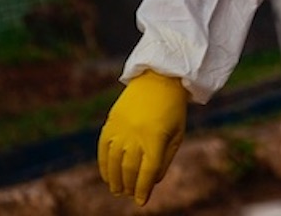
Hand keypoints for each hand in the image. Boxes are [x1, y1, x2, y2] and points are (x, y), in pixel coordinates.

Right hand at [97, 71, 189, 204]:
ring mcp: (121, 129)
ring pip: (113, 162)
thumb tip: (152, 182)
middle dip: (130, 186)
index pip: (147, 171)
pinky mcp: (110, 123)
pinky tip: (107, 177)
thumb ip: (165, 159)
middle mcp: (136, 135)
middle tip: (130, 195)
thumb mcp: (177, 133)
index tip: (141, 201)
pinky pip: (102, 149)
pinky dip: (103, 166)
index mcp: (156, 137)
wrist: (159, 79)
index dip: (143, 189)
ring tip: (118, 191)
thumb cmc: (173, 110)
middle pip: (129, 169)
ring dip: (115, 180)